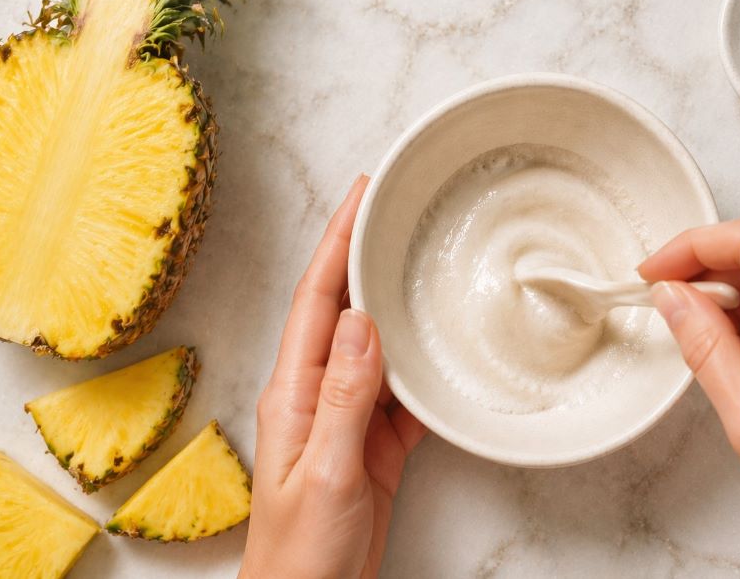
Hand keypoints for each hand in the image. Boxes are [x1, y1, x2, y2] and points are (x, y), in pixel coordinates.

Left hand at [240, 176, 425, 578]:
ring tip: (424, 258)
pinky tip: (443, 348)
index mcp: (295, 391)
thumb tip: (360, 321)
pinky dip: (424, 366)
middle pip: (345, 308)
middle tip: (396, 208)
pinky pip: (403, 391)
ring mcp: (349, 416)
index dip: (336, 242)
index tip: (360, 195)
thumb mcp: (327, 472)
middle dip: (365, 253)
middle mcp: (319, 393)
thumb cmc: (301, 551)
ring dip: (397, 301)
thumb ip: (345, 398)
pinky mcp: (375, 443)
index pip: (317, 300)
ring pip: (378, 344)